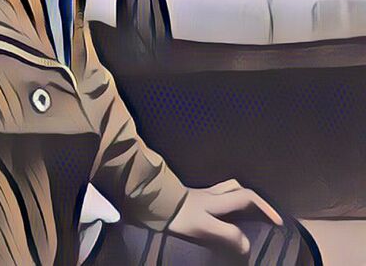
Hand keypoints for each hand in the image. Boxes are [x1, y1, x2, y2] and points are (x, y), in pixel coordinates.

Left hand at [168, 179, 282, 256]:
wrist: (154, 202)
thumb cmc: (180, 215)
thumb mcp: (205, 227)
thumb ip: (227, 234)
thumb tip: (247, 245)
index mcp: (219, 201)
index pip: (248, 198)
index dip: (265, 208)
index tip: (279, 222)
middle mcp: (213, 194)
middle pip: (239, 189)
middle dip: (255, 199)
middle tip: (265, 213)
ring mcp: (202, 194)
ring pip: (227, 189)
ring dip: (239, 195)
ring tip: (247, 209)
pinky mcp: (192, 197)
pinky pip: (216, 194)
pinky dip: (225, 198)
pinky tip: (222, 210)